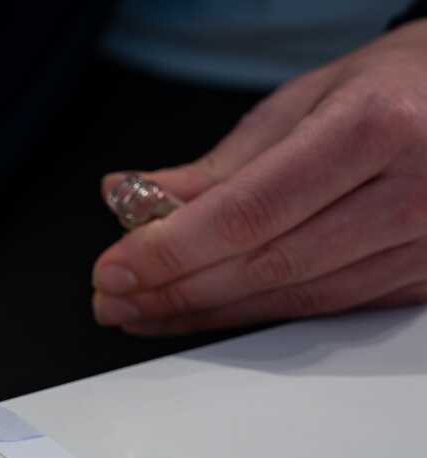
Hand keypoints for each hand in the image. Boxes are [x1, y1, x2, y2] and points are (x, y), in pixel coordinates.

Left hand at [92, 19, 426, 335]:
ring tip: (143, 310)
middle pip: (266, 266)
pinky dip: (253, 316)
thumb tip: (129, 198)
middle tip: (113, 299)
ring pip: (292, 301)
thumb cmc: (390, 90)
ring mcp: (423, 245)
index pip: (248, 213)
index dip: (171, 251)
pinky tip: (204, 312)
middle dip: (174, 291)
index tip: (114, 269)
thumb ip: (216, 166)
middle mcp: (410, 193)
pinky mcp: (422, 282)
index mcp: (375, 128)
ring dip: (204, 312)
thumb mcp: (301, 104)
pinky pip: (321, 311)